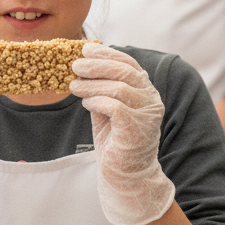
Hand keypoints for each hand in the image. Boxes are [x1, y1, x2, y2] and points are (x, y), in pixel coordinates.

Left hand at [70, 43, 174, 224]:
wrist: (126, 175)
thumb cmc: (115, 141)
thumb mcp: (107, 109)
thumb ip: (101, 89)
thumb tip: (81, 67)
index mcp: (145, 92)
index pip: (129, 64)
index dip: (107, 54)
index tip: (85, 49)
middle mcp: (151, 100)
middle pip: (124, 72)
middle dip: (96, 66)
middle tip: (74, 66)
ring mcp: (147, 115)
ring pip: (119, 87)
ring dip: (92, 84)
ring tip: (74, 86)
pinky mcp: (136, 130)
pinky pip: (115, 107)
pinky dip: (97, 101)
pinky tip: (87, 104)